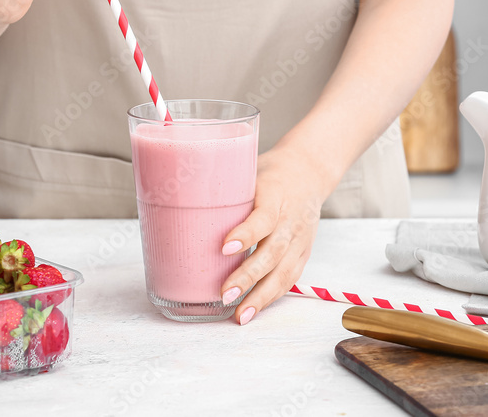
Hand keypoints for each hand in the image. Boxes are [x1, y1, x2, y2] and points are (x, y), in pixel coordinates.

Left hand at [219, 146, 330, 324]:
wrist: (308, 173)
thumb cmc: (270, 173)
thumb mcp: (249, 172)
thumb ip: (225, 191)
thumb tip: (178, 201)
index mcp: (276, 196)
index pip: (263, 218)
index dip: (246, 234)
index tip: (224, 248)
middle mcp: (292, 221)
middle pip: (272, 252)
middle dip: (248, 276)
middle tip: (224, 293)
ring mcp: (300, 241)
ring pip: (283, 273)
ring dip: (260, 297)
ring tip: (239, 315)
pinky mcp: (303, 254)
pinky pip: (288, 280)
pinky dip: (270, 298)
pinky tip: (251, 310)